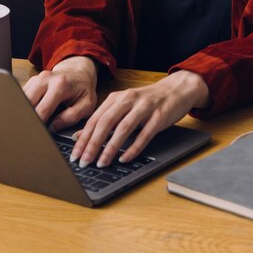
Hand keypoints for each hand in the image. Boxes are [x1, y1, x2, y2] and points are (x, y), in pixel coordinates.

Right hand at [23, 56, 97, 130]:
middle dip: (27, 119)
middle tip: (28, 132)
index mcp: (60, 86)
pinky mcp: (31, 81)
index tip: (35, 135)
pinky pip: (21, 97)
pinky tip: (29, 114)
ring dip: (23, 113)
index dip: (37, 125)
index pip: (42, 110)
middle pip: (26, 104)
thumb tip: (53, 126)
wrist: (79, 72)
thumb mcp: (87, 104)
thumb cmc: (83, 90)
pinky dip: (23, 107)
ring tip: (28, 125)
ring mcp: (36, 79)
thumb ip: (72, 116)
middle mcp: (45, 80)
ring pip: (20, 100)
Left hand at [71, 70, 209, 167]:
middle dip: (93, 144)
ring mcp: (145, 107)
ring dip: (111, 148)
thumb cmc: (148, 101)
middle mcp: (129, 100)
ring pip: (124, 128)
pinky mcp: (160, 116)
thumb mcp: (123, 107)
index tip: (75, 155)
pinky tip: (125, 158)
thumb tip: (79, 137)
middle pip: (106, 123)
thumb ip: (103, 120)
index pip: (95, 119)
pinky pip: (145, 134)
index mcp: (117, 98)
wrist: (176, 90)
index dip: (83, 139)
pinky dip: (134, 147)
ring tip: (102, 163)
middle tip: (84, 162)